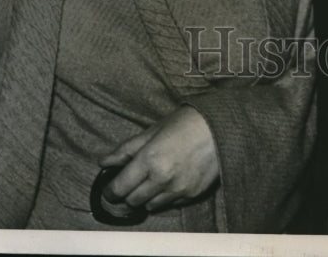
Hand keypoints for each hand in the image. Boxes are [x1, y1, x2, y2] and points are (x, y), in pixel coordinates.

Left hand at [99, 105, 218, 213]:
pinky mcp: (191, 195)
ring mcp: (178, 189)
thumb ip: (127, 149)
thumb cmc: (187, 122)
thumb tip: (104, 162)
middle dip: (127, 194)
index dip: (110, 190)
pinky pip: (169, 204)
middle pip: (132, 201)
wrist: (223, 127)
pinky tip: (169, 180)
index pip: (120, 187)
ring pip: (150, 206)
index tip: (109, 188)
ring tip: (151, 180)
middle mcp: (162, 178)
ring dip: (145, 196)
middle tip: (129, 183)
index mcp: (150, 159)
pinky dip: (164, 196)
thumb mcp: (154, 130)